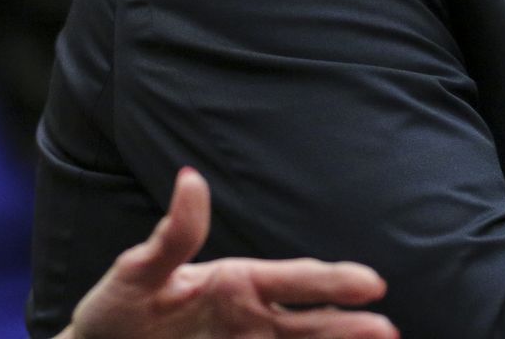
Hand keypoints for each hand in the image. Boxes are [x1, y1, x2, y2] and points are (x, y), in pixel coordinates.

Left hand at [61, 168, 397, 338]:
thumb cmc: (117, 309)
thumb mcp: (139, 271)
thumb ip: (173, 235)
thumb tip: (191, 179)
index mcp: (234, 283)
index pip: (293, 280)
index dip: (332, 282)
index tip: (370, 283)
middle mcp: (250, 317)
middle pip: (310, 321)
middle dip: (348, 323)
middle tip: (386, 328)